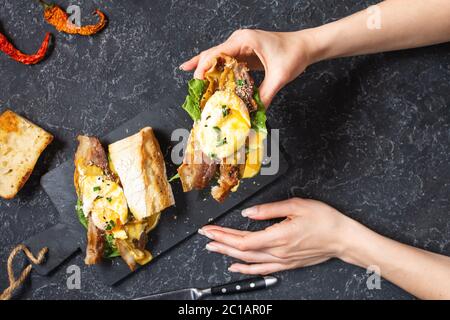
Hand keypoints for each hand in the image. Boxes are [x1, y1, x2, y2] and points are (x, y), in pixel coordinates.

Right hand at [180, 29, 315, 106]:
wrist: (306, 46)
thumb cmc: (294, 54)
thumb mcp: (279, 77)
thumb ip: (265, 96)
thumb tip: (252, 115)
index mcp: (244, 41)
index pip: (215, 53)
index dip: (203, 68)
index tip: (198, 85)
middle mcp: (238, 41)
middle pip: (211, 55)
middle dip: (200, 72)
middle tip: (193, 91)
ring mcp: (240, 46)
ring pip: (216, 58)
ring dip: (206, 72)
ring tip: (195, 89)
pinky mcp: (244, 53)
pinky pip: (225, 62)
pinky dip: (216, 71)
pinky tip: (206, 79)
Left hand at [198, 197, 354, 274]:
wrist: (342, 238)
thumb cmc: (324, 220)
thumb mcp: (296, 206)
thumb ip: (269, 210)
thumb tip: (249, 213)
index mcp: (278, 236)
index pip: (242, 240)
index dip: (223, 235)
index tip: (210, 229)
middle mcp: (278, 252)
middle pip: (241, 250)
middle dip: (221, 242)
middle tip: (206, 236)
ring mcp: (282, 261)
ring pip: (249, 261)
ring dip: (228, 254)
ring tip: (214, 248)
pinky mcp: (287, 264)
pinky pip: (262, 270)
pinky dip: (246, 269)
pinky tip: (236, 267)